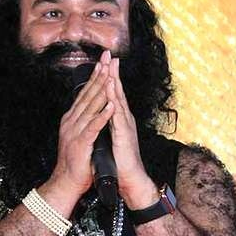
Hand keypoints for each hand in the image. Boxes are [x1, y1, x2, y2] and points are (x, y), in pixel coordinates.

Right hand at [49, 53, 115, 197]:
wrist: (66, 182)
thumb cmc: (77, 162)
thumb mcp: (80, 137)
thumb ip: (85, 122)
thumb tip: (91, 110)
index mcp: (72, 119)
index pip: (85, 93)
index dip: (95, 77)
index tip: (103, 62)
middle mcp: (72, 121)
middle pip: (88, 94)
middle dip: (99, 75)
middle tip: (106, 58)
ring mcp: (75, 131)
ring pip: (91, 106)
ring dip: (102, 89)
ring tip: (110, 74)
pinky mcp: (81, 143)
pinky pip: (94, 126)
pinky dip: (103, 115)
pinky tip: (110, 105)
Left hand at [100, 53, 157, 209]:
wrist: (130, 179)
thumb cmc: (121, 162)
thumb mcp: (112, 139)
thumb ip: (109, 126)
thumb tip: (104, 117)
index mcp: (119, 120)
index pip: (113, 95)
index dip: (110, 78)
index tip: (105, 62)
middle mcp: (124, 120)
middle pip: (118, 92)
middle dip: (113, 73)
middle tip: (110, 55)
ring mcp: (125, 126)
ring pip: (119, 100)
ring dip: (115, 83)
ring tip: (110, 67)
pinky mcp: (124, 136)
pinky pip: (118, 116)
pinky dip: (115, 103)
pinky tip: (112, 93)